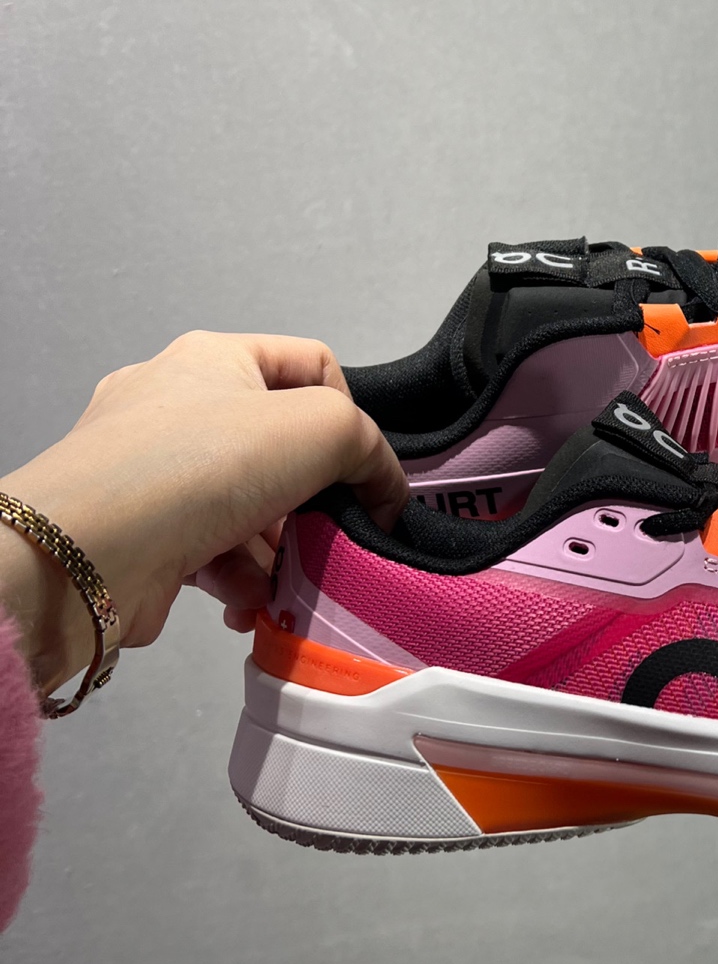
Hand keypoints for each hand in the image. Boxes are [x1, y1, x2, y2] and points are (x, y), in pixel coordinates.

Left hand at [0, 332, 408, 695]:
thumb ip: (369, 448)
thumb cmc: (203, 468)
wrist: (89, 553)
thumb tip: (382, 493)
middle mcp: (179, 406)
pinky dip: (243, 580)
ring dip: (283, 551)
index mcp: (215, 359)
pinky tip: (252, 604)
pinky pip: (216, 552)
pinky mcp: (144, 533)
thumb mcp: (319, 428)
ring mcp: (155, 472)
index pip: (313, 366)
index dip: (350, 415)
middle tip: (330, 534)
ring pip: (254, 509)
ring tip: (291, 583)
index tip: (358, 468)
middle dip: (314, 500)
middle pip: (283, 450)